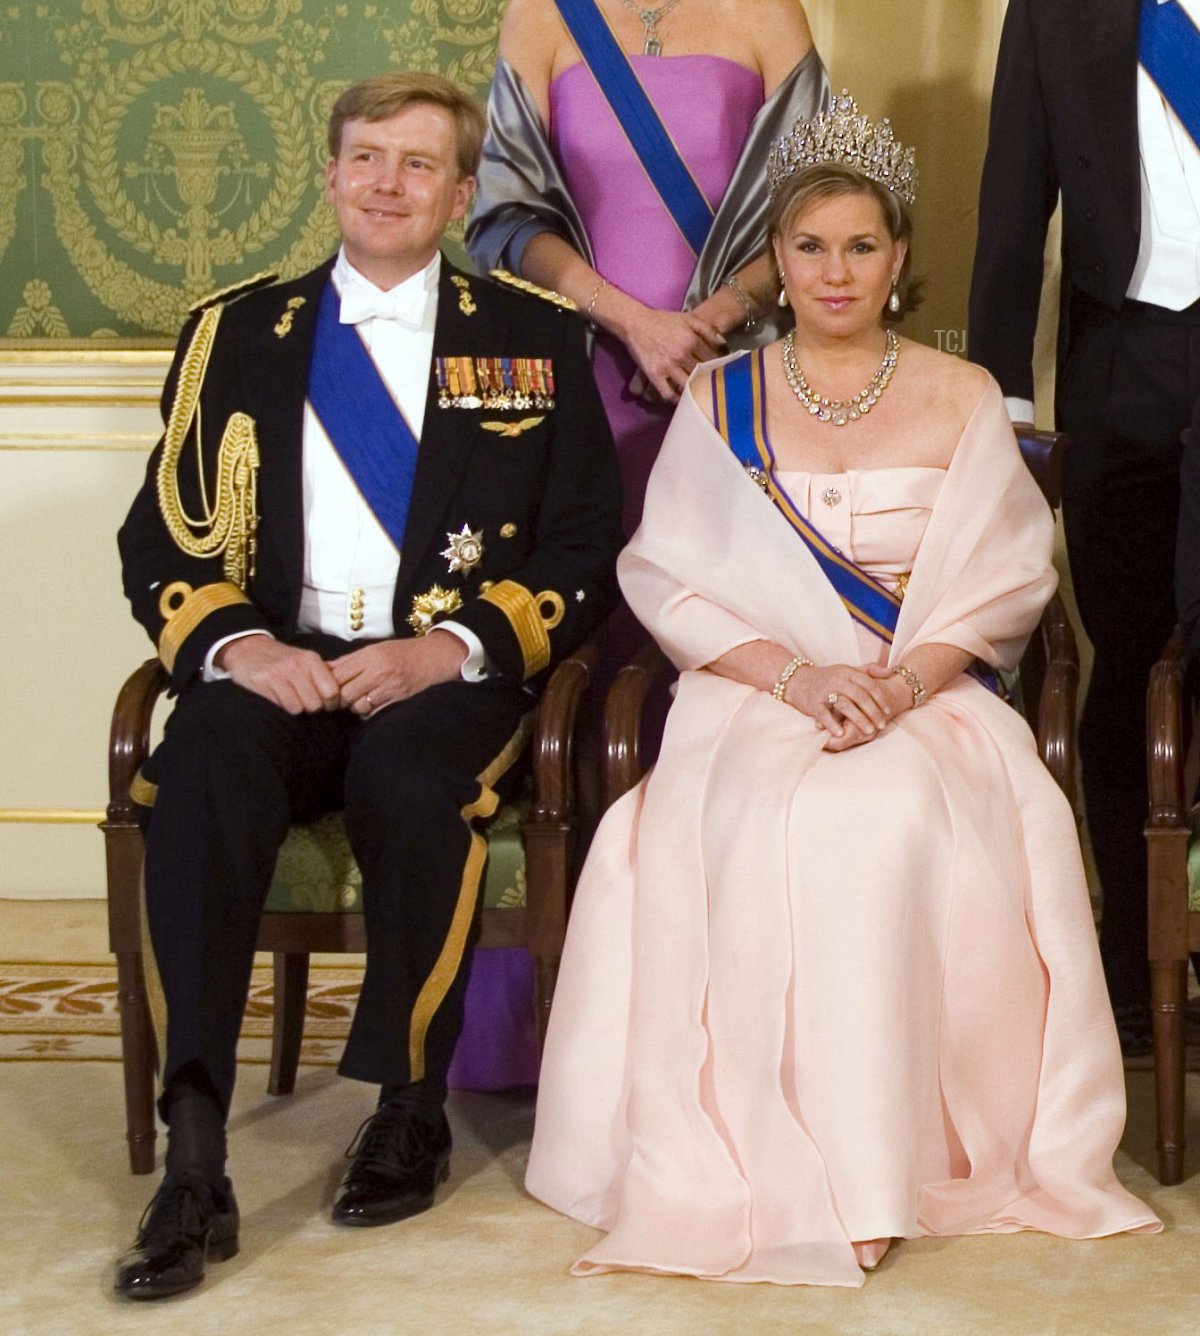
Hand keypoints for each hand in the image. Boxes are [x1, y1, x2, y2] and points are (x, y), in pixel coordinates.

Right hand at [216, 637, 341, 714]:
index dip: (332, 704)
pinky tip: (280, 700)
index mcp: (311, 660)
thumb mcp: (304, 659)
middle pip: (317, 704)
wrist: (247, 648)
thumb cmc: (281, 658)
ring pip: (300, 708)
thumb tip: (345, 691)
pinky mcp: (263, 683)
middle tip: (308, 704)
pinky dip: (284, 708)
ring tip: (293, 701)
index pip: (332, 691)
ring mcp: (279, 674)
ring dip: (298, 709)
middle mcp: (297, 666)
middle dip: (314, 709)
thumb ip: (322, 673)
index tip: (326, 705)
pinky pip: (283, 707)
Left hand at [330, 630, 467, 716]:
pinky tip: (372, 705)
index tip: (329, 687)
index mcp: (370, 656)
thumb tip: (324, 668)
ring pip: (357, 706)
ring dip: (354, 706)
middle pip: (344, 693)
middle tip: (341, 698)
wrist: (434, 658)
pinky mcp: (398, 701)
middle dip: (340, 698)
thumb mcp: (375, 649)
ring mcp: (390, 688)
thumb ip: (350, 660)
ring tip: (359, 700)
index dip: (329, 684)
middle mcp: (379, 671)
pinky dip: (369, 712)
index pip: (338, 674)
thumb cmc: (402, 652)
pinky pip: (373, 713)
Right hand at [612, 302, 724, 402]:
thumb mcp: (688, 318)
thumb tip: (724, 345)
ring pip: (687, 386)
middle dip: (708, 380)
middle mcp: (681, 355)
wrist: (636, 323)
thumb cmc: (663, 321)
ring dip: (693, 391)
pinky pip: (668, 394)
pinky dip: (675, 399)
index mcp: (692, 341)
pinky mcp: (655, 375)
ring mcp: (668, 366)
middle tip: (713, 386)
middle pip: (702, 374)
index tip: (721, 372)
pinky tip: (680, 398)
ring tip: (699, 393)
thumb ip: (708, 329)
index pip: (713, 360)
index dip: (719, 367)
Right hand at [784, 661, 901, 749]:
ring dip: (859, 719)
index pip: (868, 684)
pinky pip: (824, 714)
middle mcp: (836, 680)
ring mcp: (824, 691)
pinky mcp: (812, 703)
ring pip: (845, 705)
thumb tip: (891, 672)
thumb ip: (869, 670)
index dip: (880, 698)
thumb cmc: (827, 678)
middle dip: (873, 712)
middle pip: (860, 696)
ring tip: (869, 731)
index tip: (887, 711)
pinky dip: (833, 724)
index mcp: (847, 671)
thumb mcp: (847, 670)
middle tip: (882, 725)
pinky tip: (841, 733)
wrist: (797, 681)